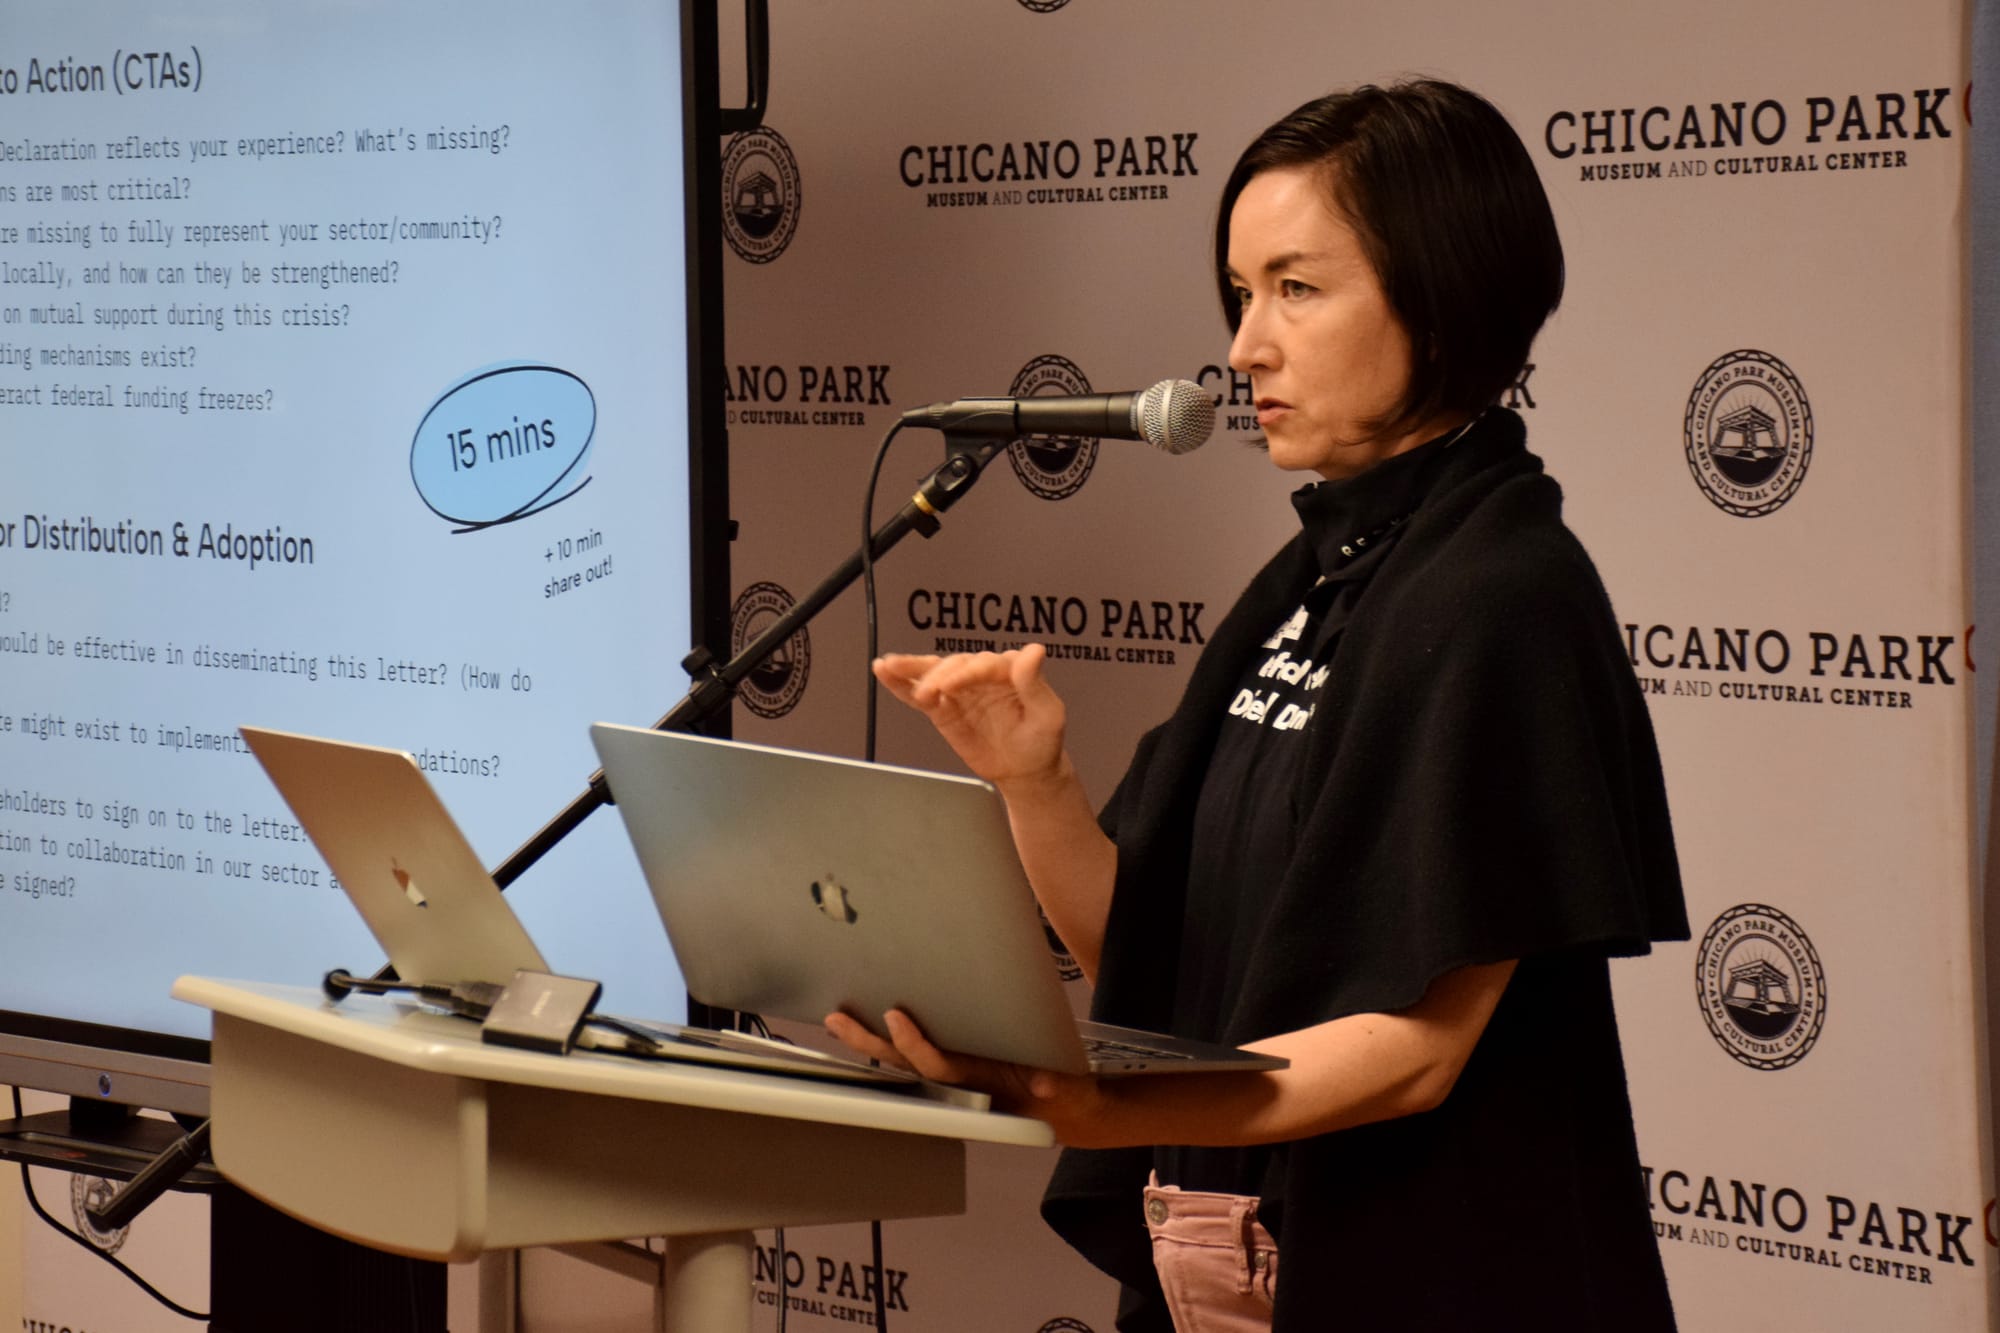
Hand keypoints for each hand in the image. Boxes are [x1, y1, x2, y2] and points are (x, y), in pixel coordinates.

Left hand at [824, 1008, 1117, 1146]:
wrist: (1069, 1114)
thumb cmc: (1066, 1101)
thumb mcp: (1071, 1094)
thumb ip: (1062, 1089)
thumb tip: (1047, 1085)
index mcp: (981, 1089)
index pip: (940, 1068)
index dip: (916, 1045)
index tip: (895, 1016)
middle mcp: (959, 1085)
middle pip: (906, 1065)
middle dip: (871, 1043)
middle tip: (839, 1017)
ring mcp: (954, 1078)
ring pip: (904, 1062)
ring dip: (870, 1043)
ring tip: (837, 1018)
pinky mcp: (957, 1067)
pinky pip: (916, 1054)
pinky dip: (889, 1041)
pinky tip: (866, 1023)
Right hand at [872, 645, 1068, 793]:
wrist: (1026, 769)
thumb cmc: (1042, 740)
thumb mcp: (1047, 714)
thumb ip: (1034, 683)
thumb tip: (1034, 651)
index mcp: (1010, 669)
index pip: (984, 664)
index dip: (966, 673)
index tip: (951, 686)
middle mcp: (982, 673)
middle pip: (955, 665)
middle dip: (938, 675)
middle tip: (927, 691)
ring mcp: (961, 688)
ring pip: (933, 673)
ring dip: (911, 668)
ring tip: (889, 666)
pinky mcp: (944, 707)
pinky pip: (920, 693)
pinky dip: (900, 683)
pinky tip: (883, 671)